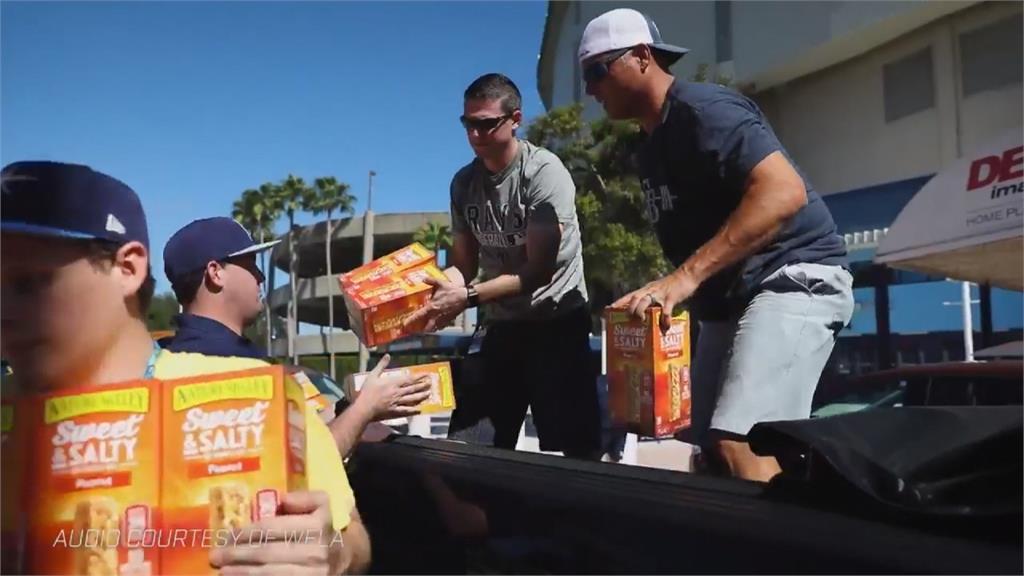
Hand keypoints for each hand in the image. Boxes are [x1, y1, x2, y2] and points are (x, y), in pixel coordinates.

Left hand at [210, 490, 343, 574]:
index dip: (247, 532)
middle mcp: (316, 552)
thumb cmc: (323, 528)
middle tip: (216, 555)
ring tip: (222, 570)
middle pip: (267, 553)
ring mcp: (313, 574)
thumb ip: (303, 498)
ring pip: (269, 574)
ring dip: (241, 572)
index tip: (227, 535)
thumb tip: (279, 499)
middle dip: (237, 554)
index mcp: (318, 525)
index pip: (274, 529)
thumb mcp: (321, 505)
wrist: (344, 558)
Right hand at [355, 354, 432, 420]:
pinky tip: (420, 409)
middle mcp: (398, 392)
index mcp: (393, 383)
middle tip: (431, 383)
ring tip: (429, 394)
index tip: (426, 374)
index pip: (409, 379)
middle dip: (422, 386)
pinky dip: (414, 410)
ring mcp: (397, 402)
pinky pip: (406, 410)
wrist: (364, 407)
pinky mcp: (395, 411)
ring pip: (412, 399)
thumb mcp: (373, 375)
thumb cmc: (367, 391)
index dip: (419, 377)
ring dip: (421, 396)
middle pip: (413, 388)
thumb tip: (388, 355)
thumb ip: (381, 365)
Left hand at [403, 276, 468, 331]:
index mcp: (432, 307)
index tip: (405, 324)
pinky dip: (438, 327)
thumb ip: (431, 281)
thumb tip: (423, 278)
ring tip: (425, 329)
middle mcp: (436, 315)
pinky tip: (436, 324)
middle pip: (427, 328)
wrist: (465, 297)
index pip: (419, 316)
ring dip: (429, 329)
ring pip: (434, 329)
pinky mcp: (449, 320)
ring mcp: (443, 319)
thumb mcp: (441, 283)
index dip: (411, 320)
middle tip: (416, 330)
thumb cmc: (452, 291)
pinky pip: (441, 327)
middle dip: (421, 331)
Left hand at [610, 270, 698, 330]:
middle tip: (627, 319)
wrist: (687, 275)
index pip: (629, 295)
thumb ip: (653, 302)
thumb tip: (649, 316)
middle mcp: (650, 290)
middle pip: (635, 298)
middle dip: (629, 309)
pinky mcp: (671, 297)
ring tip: (641, 320)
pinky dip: (664, 318)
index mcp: (646, 290)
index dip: (619, 302)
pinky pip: (666, 309)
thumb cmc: (673, 285)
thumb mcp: (659, 291)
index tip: (609, 308)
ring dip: (641, 311)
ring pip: (646, 301)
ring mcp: (660, 293)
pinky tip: (665, 327)